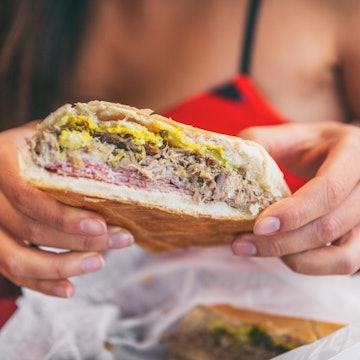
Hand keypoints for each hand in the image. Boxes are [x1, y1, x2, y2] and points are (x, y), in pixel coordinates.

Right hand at [0, 123, 133, 296]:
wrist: (11, 156)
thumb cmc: (40, 145)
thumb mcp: (51, 136)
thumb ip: (72, 147)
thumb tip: (117, 160)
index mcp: (3, 160)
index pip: (27, 196)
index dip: (63, 216)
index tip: (101, 225)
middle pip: (30, 228)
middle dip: (79, 241)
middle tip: (120, 239)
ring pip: (15, 258)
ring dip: (62, 267)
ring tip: (100, 263)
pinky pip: (12, 271)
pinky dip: (42, 283)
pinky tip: (69, 287)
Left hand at [232, 122, 359, 274]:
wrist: (338, 155)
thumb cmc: (310, 146)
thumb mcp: (288, 135)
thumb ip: (259, 143)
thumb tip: (231, 163)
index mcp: (353, 152)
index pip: (328, 190)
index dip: (293, 212)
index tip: (257, 226)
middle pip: (329, 227)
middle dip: (281, 243)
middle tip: (241, 245)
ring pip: (344, 256)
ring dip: (297, 260)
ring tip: (261, 250)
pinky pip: (346, 264)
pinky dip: (314, 265)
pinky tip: (286, 255)